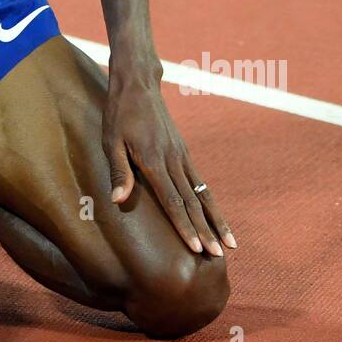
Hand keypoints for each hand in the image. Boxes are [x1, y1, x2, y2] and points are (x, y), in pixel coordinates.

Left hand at [102, 72, 236, 256]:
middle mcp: (173, 161)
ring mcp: (182, 156)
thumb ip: (119, 171)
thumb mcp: (111, 141)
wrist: (138, 85)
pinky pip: (201, 182)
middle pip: (192, 203)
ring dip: (216, 220)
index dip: (184, 227)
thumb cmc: (119, 114)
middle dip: (206, 231)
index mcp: (154, 161)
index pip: (173, 201)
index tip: (197, 248)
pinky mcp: (184, 153)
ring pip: (203, 194)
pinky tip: (217, 217)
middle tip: (218, 256)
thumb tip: (118, 200)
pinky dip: (211, 202)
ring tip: (230, 243)